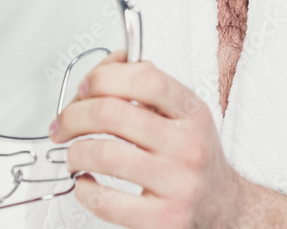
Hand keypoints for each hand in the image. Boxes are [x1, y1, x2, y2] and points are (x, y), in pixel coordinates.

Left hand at [49, 49, 245, 227]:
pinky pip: (106, 201)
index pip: (145, 78)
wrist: (223, 206)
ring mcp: (177, 183)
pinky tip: (85, 183)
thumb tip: (100, 73)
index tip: (84, 88)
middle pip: (112, 113)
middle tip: (63, 124)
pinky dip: (83, 190)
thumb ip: (146, 87)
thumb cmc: (193, 155)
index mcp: (191, 112)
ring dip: (75, 153)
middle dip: (73, 116)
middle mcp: (187, 145)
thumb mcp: (183, 113)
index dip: (105, 77)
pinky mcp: (163, 218)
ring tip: (74, 155)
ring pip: (103, 154)